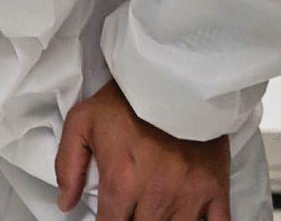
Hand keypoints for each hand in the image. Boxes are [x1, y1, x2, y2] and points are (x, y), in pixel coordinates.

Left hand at [55, 79, 231, 220]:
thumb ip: (68, 164)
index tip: (110, 217)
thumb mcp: (82, 120)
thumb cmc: (125, 97)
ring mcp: (189, 195)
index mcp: (122, 182)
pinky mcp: (215, 187)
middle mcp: (156, 196)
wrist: (171, 73)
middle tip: (133, 208)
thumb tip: (66, 203)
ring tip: (155, 211)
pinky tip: (191, 218)